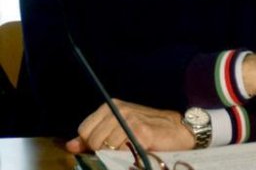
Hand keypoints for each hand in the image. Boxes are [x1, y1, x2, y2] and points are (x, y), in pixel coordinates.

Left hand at [65, 99, 193, 153]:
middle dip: (103, 150)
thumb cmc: (148, 130)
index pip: (84, 130)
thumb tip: (70, 145)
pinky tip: (137, 149)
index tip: (105, 145)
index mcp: (111, 106)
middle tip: (121, 148)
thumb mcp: (118, 128)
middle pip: (92, 139)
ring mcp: (129, 119)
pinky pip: (119, 151)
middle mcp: (119, 109)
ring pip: (104, 147)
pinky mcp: (139, 132)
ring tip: (130, 148)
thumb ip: (94, 136)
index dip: (90, 143)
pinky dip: (126, 155)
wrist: (179, 131)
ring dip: (116, 153)